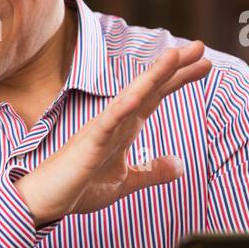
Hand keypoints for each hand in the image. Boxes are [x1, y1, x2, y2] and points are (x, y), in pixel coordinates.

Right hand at [13, 42, 210, 225]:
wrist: (45, 201)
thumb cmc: (78, 188)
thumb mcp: (126, 182)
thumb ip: (152, 171)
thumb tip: (179, 164)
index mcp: (124, 129)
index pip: (155, 97)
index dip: (178, 80)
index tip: (203, 63)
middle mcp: (114, 123)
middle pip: (148, 89)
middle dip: (173, 68)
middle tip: (199, 46)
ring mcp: (100, 130)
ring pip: (130, 97)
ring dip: (152, 77)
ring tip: (174, 56)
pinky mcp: (87, 144)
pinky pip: (106, 124)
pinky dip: (120, 109)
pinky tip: (136, 97)